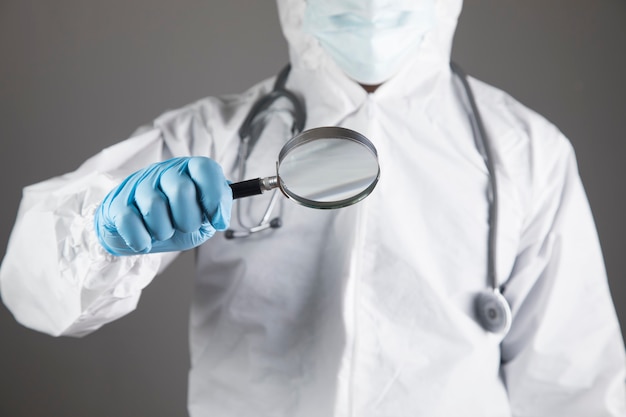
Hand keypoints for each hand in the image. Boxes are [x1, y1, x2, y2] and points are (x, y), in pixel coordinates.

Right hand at [95, 157, 231, 255]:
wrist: (139, 233)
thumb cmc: (174, 221)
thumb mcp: (202, 216)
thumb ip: (216, 209)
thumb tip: (220, 213)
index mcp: (189, 170)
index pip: (205, 169)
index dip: (215, 197)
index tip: (217, 221)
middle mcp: (164, 172)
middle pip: (181, 189)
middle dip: (188, 219)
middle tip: (185, 227)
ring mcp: (138, 185)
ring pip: (154, 206)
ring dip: (164, 231)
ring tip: (164, 232)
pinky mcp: (117, 203)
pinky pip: (129, 221)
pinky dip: (141, 239)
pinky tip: (145, 240)